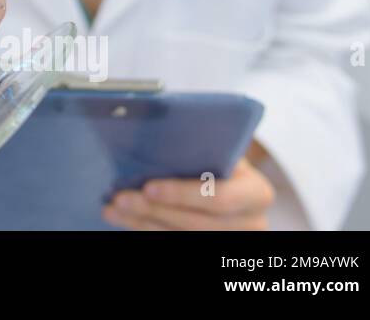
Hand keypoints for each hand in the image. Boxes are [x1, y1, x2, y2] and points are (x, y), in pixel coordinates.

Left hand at [102, 157, 275, 229]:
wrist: (230, 178)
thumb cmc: (220, 155)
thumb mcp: (221, 146)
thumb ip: (199, 142)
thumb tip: (148, 123)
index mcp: (256, 192)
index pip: (221, 198)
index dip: (182, 194)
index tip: (148, 186)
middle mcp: (251, 222)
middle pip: (197, 224)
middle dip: (154, 211)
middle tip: (120, 198)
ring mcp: (231, 238)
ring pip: (182, 236)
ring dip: (142, 222)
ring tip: (113, 208)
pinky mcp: (211, 245)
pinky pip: (174, 241)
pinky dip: (145, 228)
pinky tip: (123, 217)